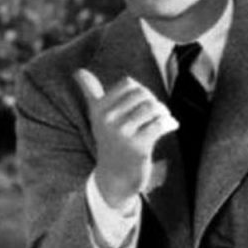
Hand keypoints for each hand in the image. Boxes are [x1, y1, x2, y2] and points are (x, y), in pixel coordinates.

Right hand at [75, 68, 178, 207]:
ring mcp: (122, 133)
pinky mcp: (138, 146)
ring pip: (151, 107)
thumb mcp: (97, 116)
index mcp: (99, 109)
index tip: (143, 102)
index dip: (140, 90)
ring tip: (163, 117)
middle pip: (142, 94)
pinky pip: (159, 124)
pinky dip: (168, 123)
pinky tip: (169, 126)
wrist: (116, 176)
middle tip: (157, 111)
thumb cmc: (110, 141)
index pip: (128, 84)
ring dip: (162, 112)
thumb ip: (90, 92)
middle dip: (153, 100)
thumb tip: (78, 71)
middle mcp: (108, 120)